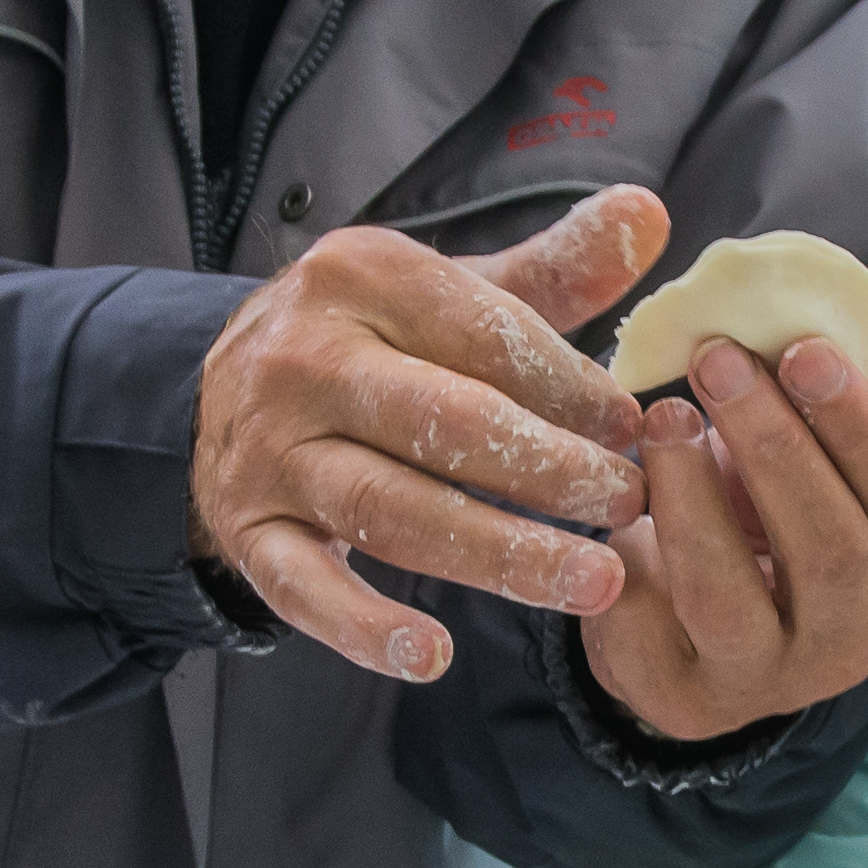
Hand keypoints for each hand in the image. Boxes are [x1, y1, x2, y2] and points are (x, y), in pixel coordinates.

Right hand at [190, 191, 661, 684]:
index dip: (569, 387)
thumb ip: (555, 267)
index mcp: (362, 278)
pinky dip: (362, 627)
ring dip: (497, 553)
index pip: (484, 335)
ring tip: (592, 581)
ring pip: (390, 509)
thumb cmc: (371, 344)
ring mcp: (269, 451)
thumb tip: (650, 212)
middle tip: (632, 506)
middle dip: (547, 470)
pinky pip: (303, 588)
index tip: (639, 431)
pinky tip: (433, 655)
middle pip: (444, 422)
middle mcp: (306, 359)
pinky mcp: (246, 530)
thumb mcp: (450, 292)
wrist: (218, 392)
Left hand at [581, 325, 867, 741]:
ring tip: (662, 416)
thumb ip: (807, 419)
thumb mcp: (798, 476)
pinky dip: (633, 551)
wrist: (683, 637)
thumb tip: (773, 322)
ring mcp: (769, 683)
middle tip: (720, 361)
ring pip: (732, 594)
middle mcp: (851, 648)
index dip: (862, 428)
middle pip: (831, 549)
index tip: (804, 349)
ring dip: (693, 493)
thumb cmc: (757, 525)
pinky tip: (621, 505)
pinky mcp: (686, 699)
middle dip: (774, 443)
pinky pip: (652, 623)